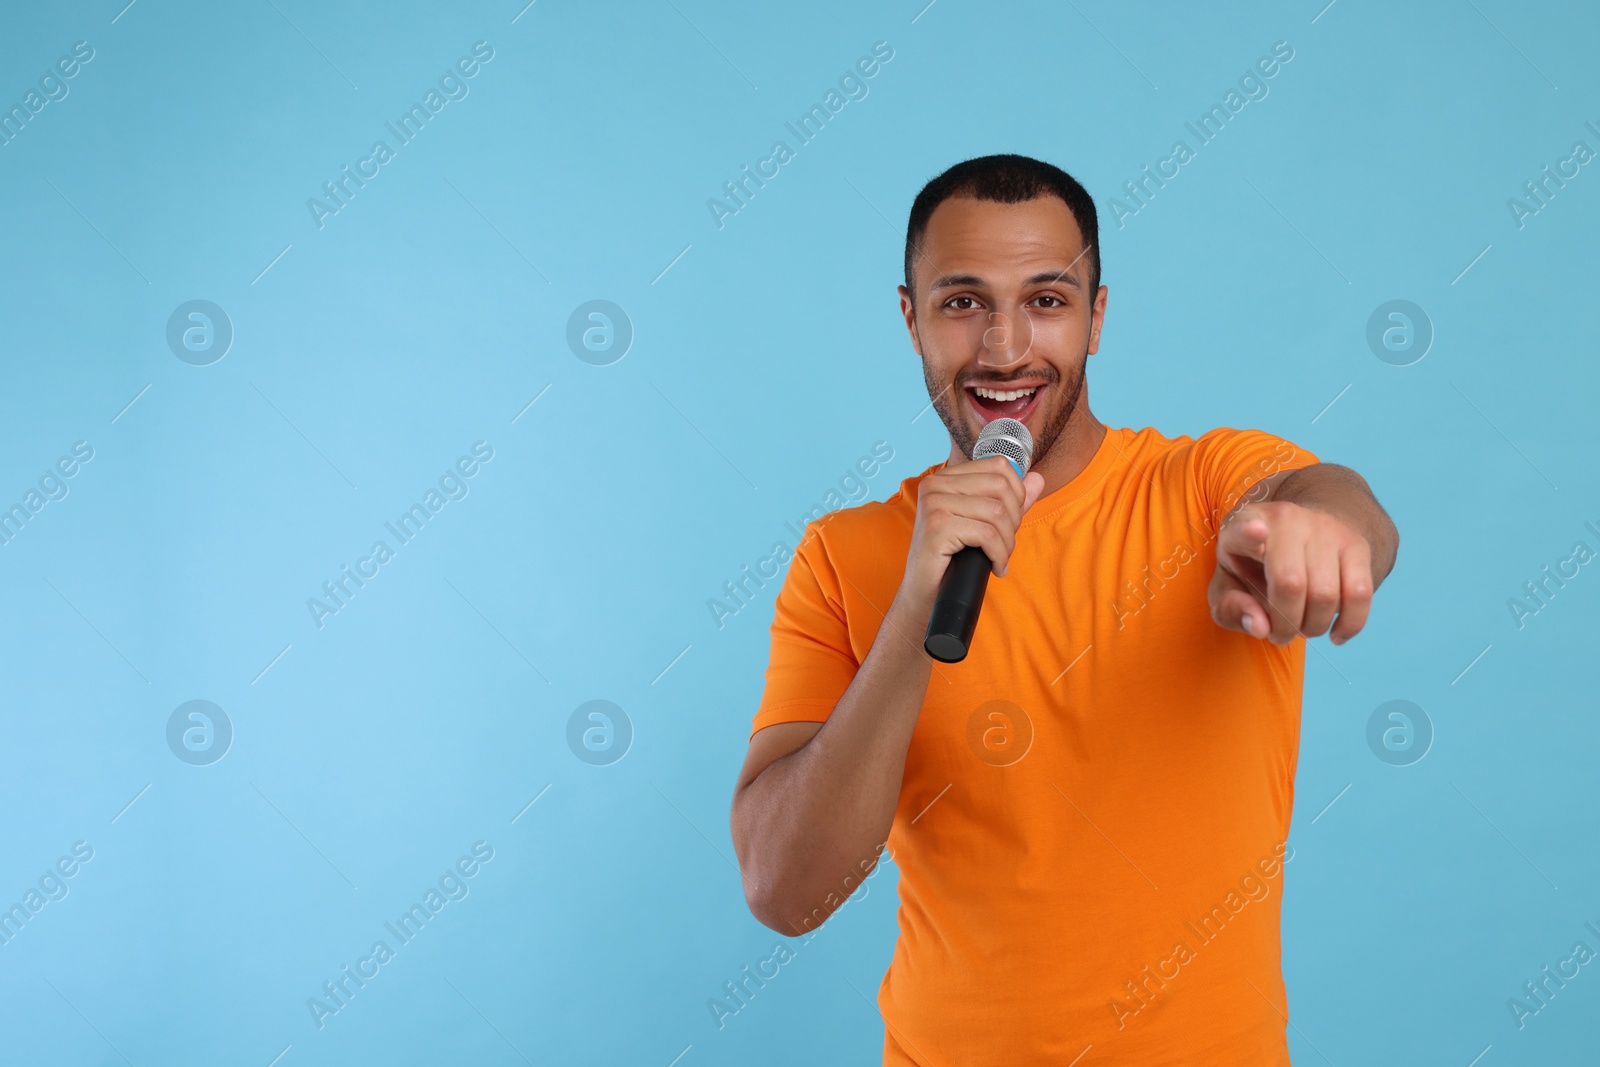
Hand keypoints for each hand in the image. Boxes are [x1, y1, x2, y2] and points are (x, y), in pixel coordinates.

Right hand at [901, 457, 1044, 605]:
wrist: (925, 594)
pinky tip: (995, 567)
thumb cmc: (952, 559)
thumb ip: (1009, 499)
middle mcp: (934, 484)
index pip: (998, 466)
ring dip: (1007, 542)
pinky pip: (987, 535)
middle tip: (1004, 544)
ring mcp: (933, 503)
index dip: (1016, 494)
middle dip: (1013, 519)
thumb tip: (1037, 478)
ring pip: (996, 512)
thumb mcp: (983, 523)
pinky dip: (999, 554)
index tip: (1009, 521)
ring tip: (999, 558)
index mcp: (944, 477)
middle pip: (1000, 486)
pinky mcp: (937, 526)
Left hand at [1207, 501, 1374, 645]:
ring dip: (1313, 627)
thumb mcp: (1228, 584)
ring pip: (1326, 595)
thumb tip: (1261, 627)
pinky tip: (1336, 635)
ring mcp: (1325, 528)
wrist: (1303, 533)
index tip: (1254, 531)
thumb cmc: (1254, 566)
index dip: (1248, 532)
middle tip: (1279, 633)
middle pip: (1290, 583)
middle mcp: (1286, 519)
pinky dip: (1350, 625)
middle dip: (1285, 625)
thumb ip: (1231, 608)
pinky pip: (1360, 594)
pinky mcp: (1355, 544)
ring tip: (1302, 628)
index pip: (1245, 526)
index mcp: (1245, 523)